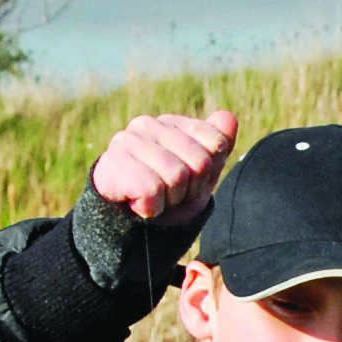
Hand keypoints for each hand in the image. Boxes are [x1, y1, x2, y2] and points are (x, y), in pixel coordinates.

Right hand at [91, 107, 237, 232]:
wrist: (123, 223)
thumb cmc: (165, 194)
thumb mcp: (199, 174)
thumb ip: (218, 144)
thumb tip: (228, 118)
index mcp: (172, 123)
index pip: (216, 143)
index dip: (208, 173)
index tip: (190, 182)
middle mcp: (148, 124)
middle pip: (200, 162)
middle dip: (191, 190)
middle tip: (170, 195)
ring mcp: (128, 140)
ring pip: (177, 177)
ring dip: (170, 201)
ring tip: (154, 198)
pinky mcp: (114, 162)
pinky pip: (153, 191)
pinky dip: (151, 208)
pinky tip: (137, 203)